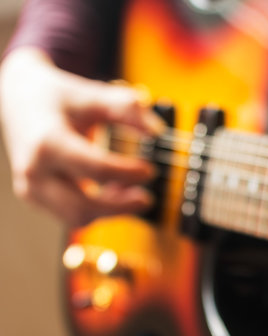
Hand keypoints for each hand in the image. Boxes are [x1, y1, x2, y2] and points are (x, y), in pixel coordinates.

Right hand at [0, 48, 163, 226]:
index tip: (150, 170)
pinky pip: (70, 213)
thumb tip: (157, 130)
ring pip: (75, 217)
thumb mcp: (92, 94)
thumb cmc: (56, 97)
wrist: (17, 98)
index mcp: (48, 142)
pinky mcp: (36, 196)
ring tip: (134, 193)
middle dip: (119, 207)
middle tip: (147, 198)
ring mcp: (31, 187)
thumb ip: (126, 108)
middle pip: (81, 207)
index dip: (127, 173)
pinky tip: (115, 191)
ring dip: (109, 211)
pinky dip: (96, 209)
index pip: (95, 169)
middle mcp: (35, 170)